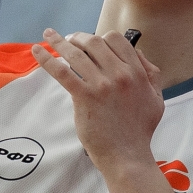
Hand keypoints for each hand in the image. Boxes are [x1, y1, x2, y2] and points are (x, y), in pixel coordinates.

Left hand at [31, 29, 162, 172]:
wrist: (128, 155)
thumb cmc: (141, 130)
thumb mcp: (157, 98)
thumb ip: (151, 74)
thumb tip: (138, 53)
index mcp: (137, 72)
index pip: (116, 40)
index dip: (100, 37)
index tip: (90, 42)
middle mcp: (120, 74)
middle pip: (94, 42)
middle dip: (78, 37)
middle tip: (68, 40)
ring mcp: (101, 85)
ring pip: (76, 54)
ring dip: (59, 42)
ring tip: (49, 37)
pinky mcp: (85, 97)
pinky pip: (62, 72)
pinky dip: (47, 59)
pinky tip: (36, 51)